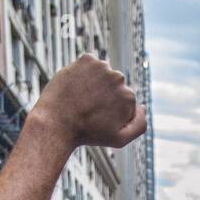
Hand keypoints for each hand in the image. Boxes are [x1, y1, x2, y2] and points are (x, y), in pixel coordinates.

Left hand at [29, 54, 146, 151]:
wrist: (56, 123)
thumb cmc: (87, 134)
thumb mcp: (120, 140)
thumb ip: (140, 125)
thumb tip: (143, 107)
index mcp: (129, 97)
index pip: (123, 100)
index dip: (111, 111)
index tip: (98, 119)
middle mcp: (119, 78)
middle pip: (114, 86)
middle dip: (103, 95)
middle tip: (87, 109)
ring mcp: (102, 67)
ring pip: (102, 74)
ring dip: (94, 83)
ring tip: (80, 98)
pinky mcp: (86, 59)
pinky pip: (90, 64)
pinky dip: (84, 73)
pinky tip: (76, 86)